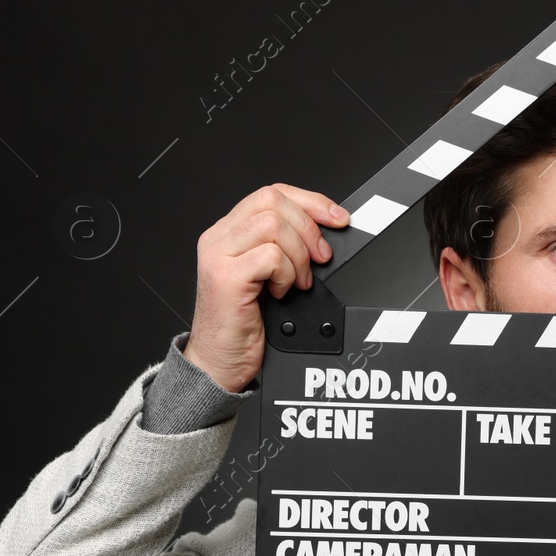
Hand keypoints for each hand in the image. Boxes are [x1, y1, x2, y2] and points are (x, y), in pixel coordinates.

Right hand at [184, 183, 349, 392]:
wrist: (221, 362)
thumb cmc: (245, 324)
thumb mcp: (267, 276)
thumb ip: (283, 247)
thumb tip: (325, 231)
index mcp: (228, 232)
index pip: (272, 194)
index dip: (310, 201)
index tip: (337, 218)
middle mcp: (219, 238)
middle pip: (273, 201)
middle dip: (309, 228)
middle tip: (320, 259)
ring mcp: (218, 256)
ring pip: (273, 225)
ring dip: (298, 255)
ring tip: (296, 282)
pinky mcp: (225, 277)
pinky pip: (270, 256)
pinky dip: (286, 274)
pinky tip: (282, 292)